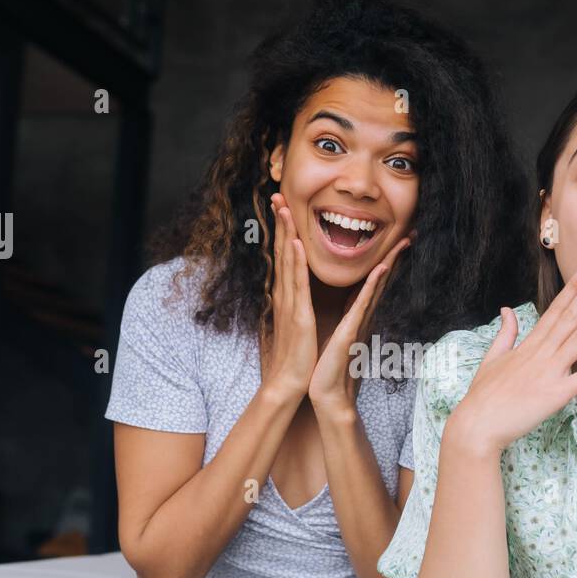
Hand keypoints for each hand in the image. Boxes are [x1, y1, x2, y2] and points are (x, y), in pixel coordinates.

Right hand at [260, 193, 317, 402]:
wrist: (291, 383)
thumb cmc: (297, 356)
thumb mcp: (297, 323)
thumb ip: (297, 304)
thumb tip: (297, 292)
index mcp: (288, 297)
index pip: (286, 257)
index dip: (284, 231)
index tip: (283, 207)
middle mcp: (286, 296)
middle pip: (282, 252)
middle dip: (280, 223)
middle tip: (277, 194)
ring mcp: (291, 304)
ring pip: (288, 261)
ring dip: (286, 233)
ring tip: (284, 207)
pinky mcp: (299, 317)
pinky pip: (298, 285)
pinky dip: (296, 263)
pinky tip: (296, 244)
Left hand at [308, 235, 411, 416]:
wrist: (328, 397)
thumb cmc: (330, 370)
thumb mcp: (338, 340)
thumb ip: (346, 325)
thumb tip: (349, 314)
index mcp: (356, 318)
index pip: (372, 285)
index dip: (384, 263)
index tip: (395, 244)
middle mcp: (362, 318)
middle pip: (381, 282)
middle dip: (394, 258)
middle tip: (410, 235)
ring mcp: (359, 324)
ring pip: (376, 288)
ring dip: (389, 264)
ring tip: (402, 243)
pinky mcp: (351, 332)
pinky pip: (362, 304)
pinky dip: (373, 285)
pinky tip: (381, 269)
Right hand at [446, 263, 576, 455]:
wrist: (478, 424)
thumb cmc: (483, 395)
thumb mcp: (492, 358)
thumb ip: (505, 333)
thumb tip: (507, 310)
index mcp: (528, 345)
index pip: (554, 311)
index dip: (571, 291)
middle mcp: (541, 354)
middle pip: (569, 318)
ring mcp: (549, 373)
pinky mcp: (556, 395)